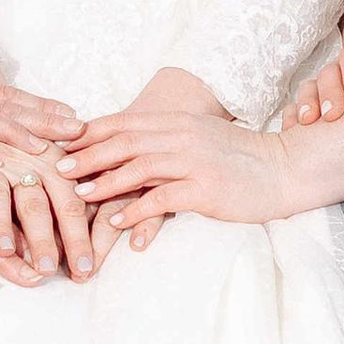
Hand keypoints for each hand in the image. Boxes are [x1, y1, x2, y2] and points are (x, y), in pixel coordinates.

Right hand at [0, 144, 101, 281]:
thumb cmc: (20, 135)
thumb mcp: (50, 151)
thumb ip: (76, 178)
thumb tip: (108, 199)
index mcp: (52, 161)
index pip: (70, 203)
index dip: (78, 237)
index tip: (86, 269)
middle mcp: (24, 160)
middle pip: (36, 204)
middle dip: (44, 238)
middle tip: (49, 270)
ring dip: (1, 221)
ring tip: (6, 250)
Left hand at [62, 106, 293, 230]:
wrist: (284, 170)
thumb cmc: (238, 158)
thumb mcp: (199, 138)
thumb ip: (166, 139)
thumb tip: (127, 147)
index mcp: (178, 121)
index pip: (125, 122)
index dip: (90, 132)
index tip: (61, 142)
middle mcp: (183, 136)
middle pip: (125, 142)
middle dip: (89, 155)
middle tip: (60, 168)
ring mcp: (195, 161)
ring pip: (140, 167)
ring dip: (106, 181)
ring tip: (81, 195)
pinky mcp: (207, 188)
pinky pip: (163, 198)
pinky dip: (136, 210)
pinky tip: (118, 221)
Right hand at [294, 34, 343, 123]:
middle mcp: (343, 67)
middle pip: (329, 72)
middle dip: (328, 94)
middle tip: (332, 115)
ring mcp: (327, 84)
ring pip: (310, 87)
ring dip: (306, 104)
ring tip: (308, 122)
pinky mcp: (316, 102)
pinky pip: (297, 106)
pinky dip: (292, 116)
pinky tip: (291, 130)